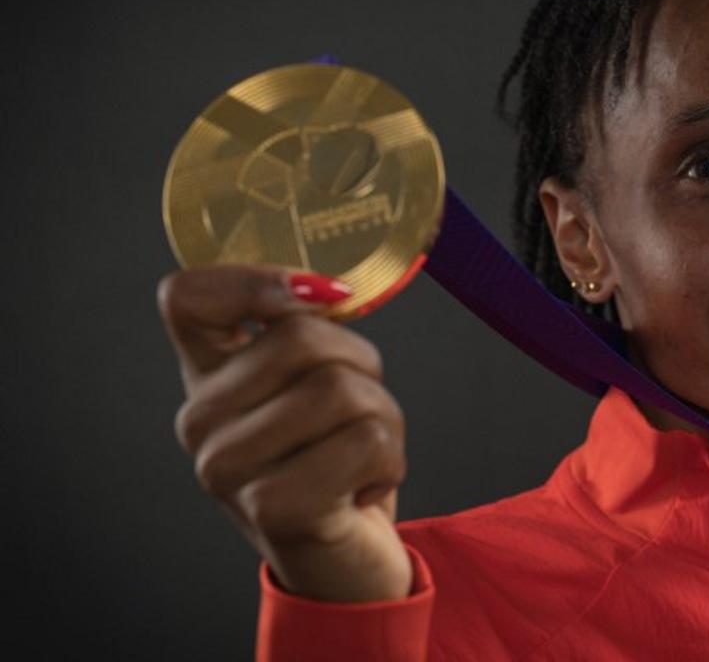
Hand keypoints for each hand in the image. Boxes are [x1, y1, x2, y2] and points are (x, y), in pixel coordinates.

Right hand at [157, 266, 412, 601]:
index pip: (186, 296)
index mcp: (205, 376)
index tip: (320, 297)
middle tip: (358, 414)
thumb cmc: (335, 459)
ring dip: (384, 417)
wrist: (343, 561)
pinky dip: (390, 460)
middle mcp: (198, 420)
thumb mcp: (315, 384)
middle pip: (301, 337)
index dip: (256, 279)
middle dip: (362, 366)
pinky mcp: (272, 507)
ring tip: (361, 456)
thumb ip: (308, 333)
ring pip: (342, 388)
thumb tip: (331, 289)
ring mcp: (225, 467)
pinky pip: (367, 440)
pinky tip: (361, 491)